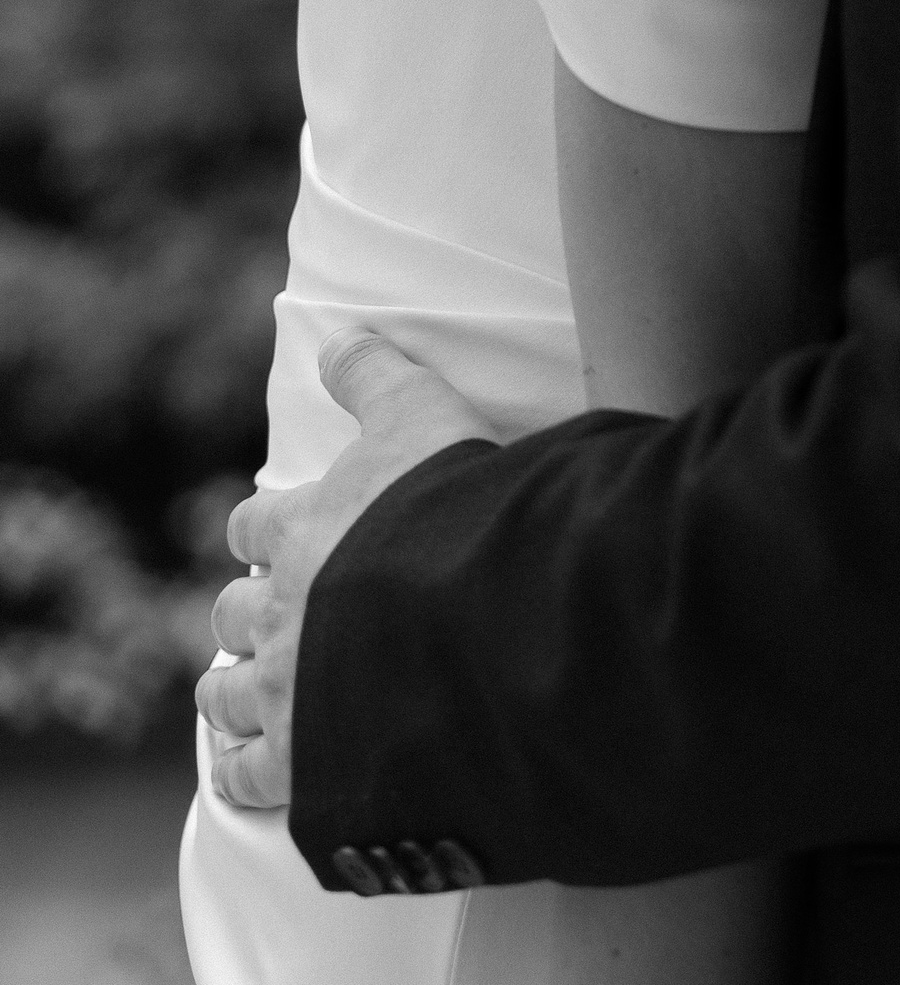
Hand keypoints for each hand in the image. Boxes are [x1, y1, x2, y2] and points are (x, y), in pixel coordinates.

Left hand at [196, 330, 495, 812]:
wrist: (464, 613)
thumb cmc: (446, 505)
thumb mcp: (420, 412)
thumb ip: (376, 374)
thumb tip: (339, 335)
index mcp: (301, 530)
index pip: (254, 529)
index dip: (260, 533)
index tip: (270, 538)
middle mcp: (279, 610)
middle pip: (235, 613)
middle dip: (245, 613)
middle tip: (265, 618)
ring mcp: (285, 689)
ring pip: (226, 694)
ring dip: (229, 691)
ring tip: (237, 693)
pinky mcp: (301, 761)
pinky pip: (248, 775)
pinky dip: (241, 770)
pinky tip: (247, 769)